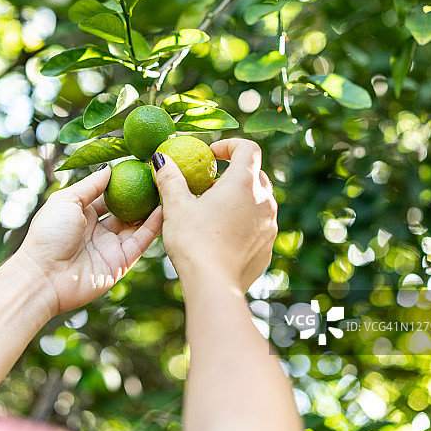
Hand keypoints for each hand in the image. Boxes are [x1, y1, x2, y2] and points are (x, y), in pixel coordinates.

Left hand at [17, 165, 162, 315]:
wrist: (44, 276)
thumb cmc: (48, 234)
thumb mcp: (66, 200)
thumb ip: (90, 185)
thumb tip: (109, 169)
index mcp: (81, 213)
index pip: (107, 195)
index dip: (122, 182)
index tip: (139, 167)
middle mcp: (97, 230)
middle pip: (124, 209)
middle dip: (141, 195)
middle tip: (159, 177)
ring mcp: (109, 247)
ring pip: (136, 225)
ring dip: (151, 210)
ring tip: (168, 189)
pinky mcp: (120, 263)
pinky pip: (140, 242)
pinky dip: (153, 227)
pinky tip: (164, 209)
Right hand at [153, 138, 276, 290]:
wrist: (214, 285)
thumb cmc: (194, 242)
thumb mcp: (176, 207)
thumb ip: (170, 179)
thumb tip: (161, 160)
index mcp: (243, 183)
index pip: (248, 148)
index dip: (229, 145)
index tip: (211, 155)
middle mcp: (264, 201)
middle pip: (255, 174)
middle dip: (233, 174)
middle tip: (208, 186)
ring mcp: (269, 225)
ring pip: (258, 201)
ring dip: (239, 199)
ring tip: (212, 212)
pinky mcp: (268, 246)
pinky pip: (258, 225)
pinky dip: (243, 222)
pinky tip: (221, 236)